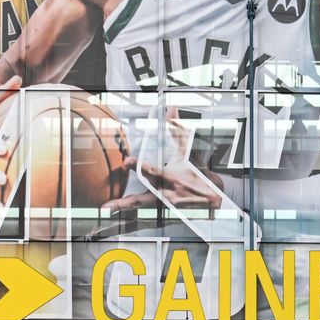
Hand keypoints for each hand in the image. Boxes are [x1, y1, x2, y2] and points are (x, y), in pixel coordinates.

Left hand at [109, 119, 224, 212]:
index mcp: (170, 176)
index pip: (154, 170)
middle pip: (144, 195)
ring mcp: (163, 203)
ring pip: (141, 205)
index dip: (140, 166)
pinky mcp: (162, 210)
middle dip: (127, 199)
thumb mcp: (186, 151)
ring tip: (108, 207)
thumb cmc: (194, 170)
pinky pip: (142, 209)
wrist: (211, 196)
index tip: (127, 162)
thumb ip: (177, 130)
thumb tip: (172, 108)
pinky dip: (129, 210)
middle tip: (111, 202)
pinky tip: (114, 210)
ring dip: (124, 207)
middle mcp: (166, 192)